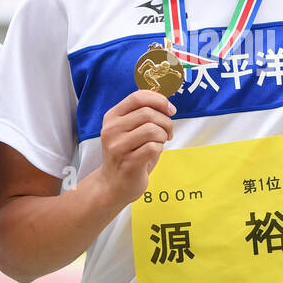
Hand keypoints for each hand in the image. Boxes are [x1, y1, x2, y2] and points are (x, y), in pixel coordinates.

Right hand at [94, 89, 174, 206]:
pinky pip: (153, 147)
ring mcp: (118, 146)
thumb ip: (142, 115)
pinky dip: (159, 149)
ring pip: (152, 129)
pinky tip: (154, 154)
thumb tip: (167, 105)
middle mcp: (111, 129)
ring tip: (160, 143)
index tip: (170, 109)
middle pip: (148, 113)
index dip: (158, 100)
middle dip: (166, 122)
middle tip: (168, 133)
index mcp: (112, 117)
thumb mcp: (130, 130)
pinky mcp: (128, 162)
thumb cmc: (128, 154)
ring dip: (163, 136)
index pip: (137, 97)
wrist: (113, 185)